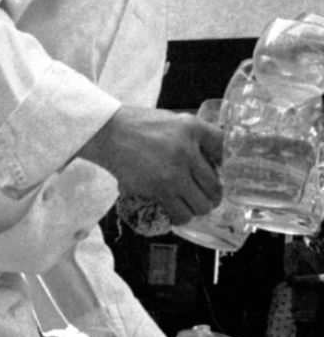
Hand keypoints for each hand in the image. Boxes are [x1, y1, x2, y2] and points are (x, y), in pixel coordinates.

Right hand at [80, 105, 222, 224]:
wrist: (108, 134)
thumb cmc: (136, 126)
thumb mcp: (173, 120)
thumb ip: (194, 135)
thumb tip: (212, 156)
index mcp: (192, 128)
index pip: (224, 148)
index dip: (226, 165)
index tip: (221, 172)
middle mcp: (187, 150)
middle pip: (216, 185)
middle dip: (212, 195)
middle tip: (205, 195)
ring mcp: (174, 172)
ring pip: (201, 204)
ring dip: (197, 208)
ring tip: (190, 204)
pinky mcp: (159, 189)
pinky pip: (180, 213)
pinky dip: (181, 216)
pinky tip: (175, 210)